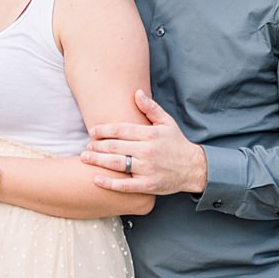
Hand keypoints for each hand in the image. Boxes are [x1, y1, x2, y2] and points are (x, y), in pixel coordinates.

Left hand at [82, 89, 207, 196]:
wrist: (193, 168)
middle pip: (115, 146)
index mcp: (150, 134)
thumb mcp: (167, 122)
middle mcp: (147, 151)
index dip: (104, 130)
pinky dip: (109, 183)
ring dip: (98, 160)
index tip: (92, 131)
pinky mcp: (148, 185)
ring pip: (117, 163)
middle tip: (86, 145)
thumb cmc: (176, 143)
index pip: (121, 130)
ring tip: (85, 157)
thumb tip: (136, 92)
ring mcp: (147, 169)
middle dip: (97, 145)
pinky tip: (96, 179)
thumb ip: (150, 108)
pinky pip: (125, 185)